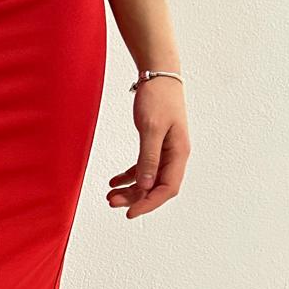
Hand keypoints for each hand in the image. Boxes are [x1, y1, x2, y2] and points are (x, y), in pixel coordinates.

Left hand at [107, 78, 189, 218]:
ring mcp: (165, 150)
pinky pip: (143, 167)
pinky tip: (114, 181)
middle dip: (135, 198)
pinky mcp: (155, 144)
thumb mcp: (151, 128)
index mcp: (178, 153)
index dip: (149, 203)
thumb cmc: (158, 98)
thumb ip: (148, 158)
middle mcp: (174, 155)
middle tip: (112, 203)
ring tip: (110, 196)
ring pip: (148, 179)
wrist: (158, 75)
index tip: (130, 213)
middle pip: (156, 187)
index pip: (167, 188)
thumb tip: (146, 185)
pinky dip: (128, 176)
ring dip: (130, 189)